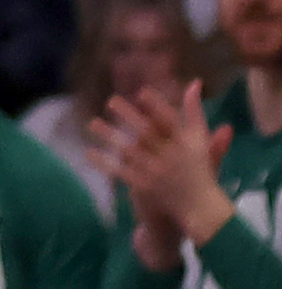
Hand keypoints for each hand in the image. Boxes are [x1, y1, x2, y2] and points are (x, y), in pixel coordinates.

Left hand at [98, 86, 235, 251]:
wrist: (200, 205)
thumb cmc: (198, 166)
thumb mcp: (200, 139)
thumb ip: (195, 111)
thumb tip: (194, 82)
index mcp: (186, 143)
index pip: (171, 122)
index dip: (157, 107)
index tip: (141, 92)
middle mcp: (171, 156)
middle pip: (148, 134)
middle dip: (130, 117)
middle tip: (110, 100)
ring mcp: (156, 172)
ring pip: (130, 152)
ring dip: (110, 137)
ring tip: (92, 122)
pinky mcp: (144, 186)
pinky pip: (121, 172)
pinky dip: (104, 163)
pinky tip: (88, 152)